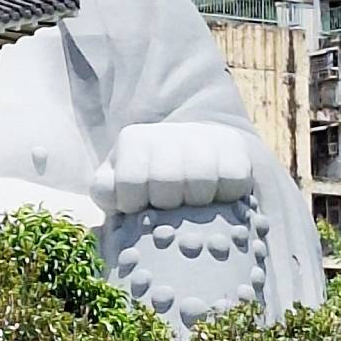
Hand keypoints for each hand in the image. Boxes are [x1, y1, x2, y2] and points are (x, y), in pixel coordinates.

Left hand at [90, 122, 252, 213]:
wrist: (192, 157)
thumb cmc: (147, 183)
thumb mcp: (118, 186)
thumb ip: (106, 192)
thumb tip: (112, 199)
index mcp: (134, 140)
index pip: (130, 180)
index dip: (134, 204)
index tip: (140, 208)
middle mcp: (167, 132)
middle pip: (166, 180)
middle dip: (167, 203)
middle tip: (170, 208)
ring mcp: (202, 137)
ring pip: (200, 180)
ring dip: (197, 201)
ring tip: (194, 205)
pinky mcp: (234, 146)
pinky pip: (233, 179)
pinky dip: (227, 195)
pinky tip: (219, 196)